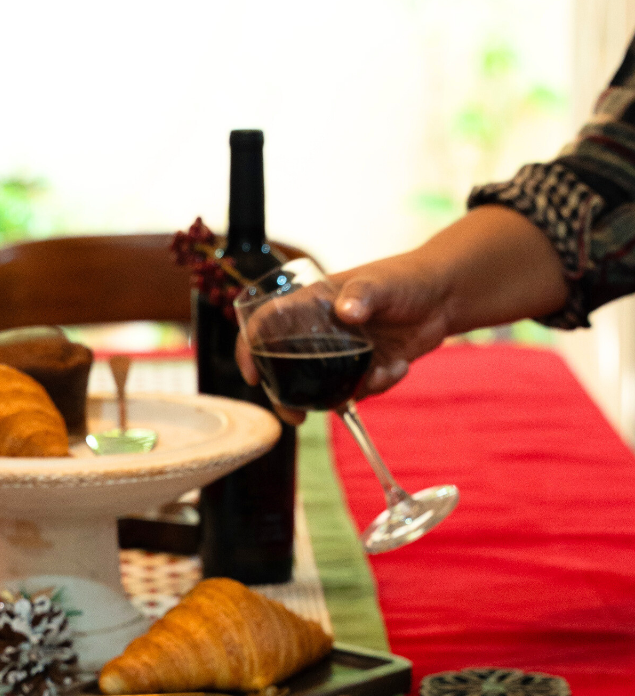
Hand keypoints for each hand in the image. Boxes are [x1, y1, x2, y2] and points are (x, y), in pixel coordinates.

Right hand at [235, 251, 452, 423]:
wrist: (445, 296)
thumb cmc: (406, 278)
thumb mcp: (382, 282)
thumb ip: (363, 294)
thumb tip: (346, 311)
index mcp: (311, 306)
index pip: (266, 324)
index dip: (251, 348)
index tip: (252, 376)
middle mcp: (319, 332)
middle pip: (285, 369)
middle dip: (287, 397)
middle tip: (296, 418)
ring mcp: (340, 353)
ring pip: (322, 387)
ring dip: (344, 395)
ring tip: (380, 375)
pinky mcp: (363, 367)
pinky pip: (359, 390)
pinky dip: (380, 385)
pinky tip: (400, 365)